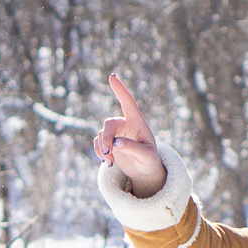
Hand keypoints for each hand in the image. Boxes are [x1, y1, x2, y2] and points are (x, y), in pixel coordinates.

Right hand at [93, 73, 166, 198]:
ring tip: (111, 163)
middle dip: (106, 139)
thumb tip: (116, 142)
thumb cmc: (149, 161)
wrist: (144, 171)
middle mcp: (125, 124)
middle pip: (109, 125)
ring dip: (104, 149)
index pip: (127, 102)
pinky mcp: (108, 142)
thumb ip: (133, 148)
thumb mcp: (146, 156)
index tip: (112, 76)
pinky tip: (108, 162)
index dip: (120, 89)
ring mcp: (115, 133)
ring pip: (101, 135)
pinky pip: (98, 143)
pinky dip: (100, 153)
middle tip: (108, 153)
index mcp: (137, 122)